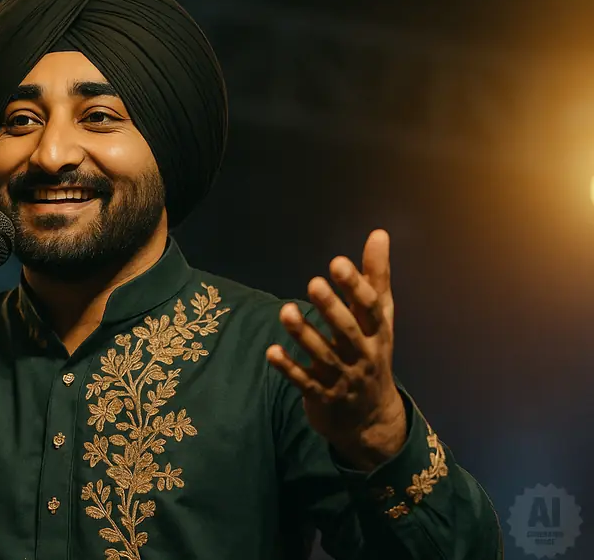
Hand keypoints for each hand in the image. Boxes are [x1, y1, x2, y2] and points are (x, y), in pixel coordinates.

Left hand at [266, 229, 405, 469]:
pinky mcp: (321, 396)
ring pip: (322, 356)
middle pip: (347, 331)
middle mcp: (361, 355)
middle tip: (313, 283)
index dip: (355, 286)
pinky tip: (271, 351)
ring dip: (304, 334)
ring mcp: (342, 378)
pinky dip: (288, 367)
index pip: (368, 308)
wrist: (370, 418)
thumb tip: (379, 233)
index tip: (337, 262)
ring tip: (286, 311)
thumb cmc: (372, 353)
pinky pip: (303, 382)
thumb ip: (375, 276)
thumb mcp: (378, 317)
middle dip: (331, 308)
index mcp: (376, 332)